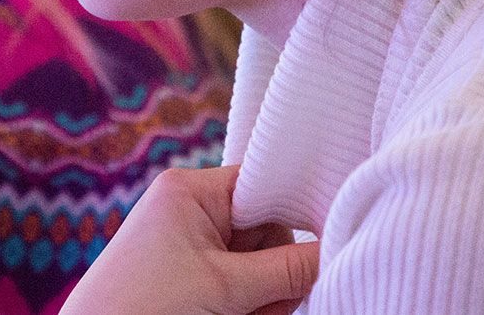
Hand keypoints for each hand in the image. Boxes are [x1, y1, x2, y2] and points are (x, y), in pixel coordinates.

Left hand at [61, 165, 318, 314]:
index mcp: (190, 189)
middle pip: (266, 228)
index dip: (297, 209)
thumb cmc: (145, 307)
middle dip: (277, 268)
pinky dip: (248, 303)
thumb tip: (338, 250)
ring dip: (266, 292)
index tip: (328, 234)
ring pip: (257, 261)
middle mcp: (189, 208)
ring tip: (248, 314)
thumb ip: (287, 270)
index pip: (264, 182)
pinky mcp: (188, 275)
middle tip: (274, 301)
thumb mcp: (225, 288)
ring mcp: (188, 243)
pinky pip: (238, 281)